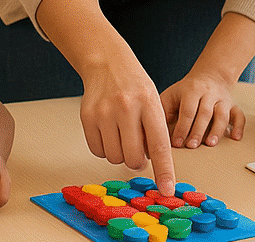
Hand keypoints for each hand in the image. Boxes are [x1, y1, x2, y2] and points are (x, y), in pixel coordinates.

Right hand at [79, 57, 175, 194]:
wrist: (107, 63)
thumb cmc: (135, 87)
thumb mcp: (154, 102)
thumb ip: (155, 131)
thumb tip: (153, 166)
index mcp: (149, 104)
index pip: (159, 145)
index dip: (164, 170)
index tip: (167, 190)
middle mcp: (126, 108)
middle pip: (134, 157)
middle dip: (138, 161)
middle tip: (139, 148)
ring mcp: (104, 113)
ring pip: (114, 158)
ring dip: (121, 154)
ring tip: (124, 135)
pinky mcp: (87, 117)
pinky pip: (98, 151)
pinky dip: (105, 148)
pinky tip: (109, 131)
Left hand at [161, 72, 244, 148]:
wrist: (209, 76)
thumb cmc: (186, 91)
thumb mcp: (171, 94)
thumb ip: (164, 110)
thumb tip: (155, 132)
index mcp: (191, 91)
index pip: (187, 110)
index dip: (182, 127)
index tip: (176, 143)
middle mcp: (209, 94)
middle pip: (205, 113)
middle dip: (198, 131)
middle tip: (191, 146)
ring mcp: (222, 100)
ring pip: (222, 115)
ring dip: (217, 130)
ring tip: (210, 144)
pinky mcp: (232, 106)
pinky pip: (239, 115)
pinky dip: (239, 127)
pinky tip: (235, 138)